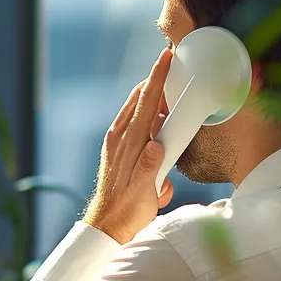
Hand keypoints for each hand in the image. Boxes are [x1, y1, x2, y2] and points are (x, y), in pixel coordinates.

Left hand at [84, 47, 175, 243]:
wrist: (107, 224)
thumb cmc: (129, 209)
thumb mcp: (144, 191)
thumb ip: (150, 167)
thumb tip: (157, 145)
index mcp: (128, 142)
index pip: (146, 102)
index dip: (157, 77)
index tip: (165, 56)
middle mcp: (119, 136)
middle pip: (140, 98)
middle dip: (156, 82)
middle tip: (172, 69)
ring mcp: (116, 141)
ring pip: (136, 109)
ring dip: (152, 99)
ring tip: (168, 98)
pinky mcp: (116, 148)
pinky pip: (133, 122)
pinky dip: (145, 115)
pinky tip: (156, 125)